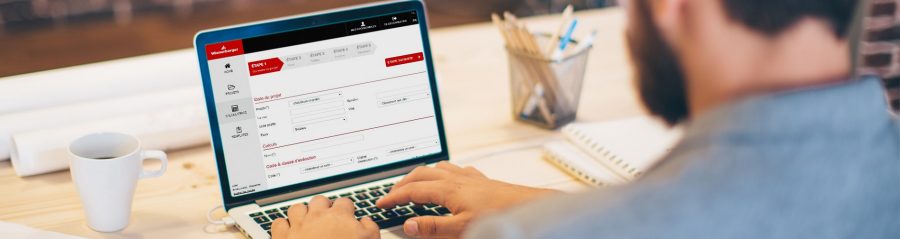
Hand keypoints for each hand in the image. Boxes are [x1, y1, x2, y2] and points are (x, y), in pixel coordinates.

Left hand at [271, 195, 379, 238]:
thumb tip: (366, 221)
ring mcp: (298, 225)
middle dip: (323, 206)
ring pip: (297, 208)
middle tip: (327, 217)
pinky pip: (279, 223)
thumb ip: (370, 228)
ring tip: (307, 221)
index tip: (347, 215)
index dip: (347, 209)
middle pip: (319, 200)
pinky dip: (283, 225)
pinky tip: (290, 231)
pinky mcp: (283, 237)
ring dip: (302, 213)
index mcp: (339, 216)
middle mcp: (317, 216)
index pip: (344, 202)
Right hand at [376, 161, 558, 237]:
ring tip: (414, 183)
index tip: (380, 204)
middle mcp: (457, 178)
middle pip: (421, 174)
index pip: (412, 191)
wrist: (529, 207)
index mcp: (448, 189)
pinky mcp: (482, 180)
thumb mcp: (461, 227)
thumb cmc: (499, 215)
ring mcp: (470, 177)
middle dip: (403, 183)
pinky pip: (456, 170)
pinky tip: (449, 180)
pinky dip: (444, 174)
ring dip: (422, 175)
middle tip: (391, 194)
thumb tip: (408, 224)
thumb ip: (433, 227)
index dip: (393, 198)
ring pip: (438, 168)